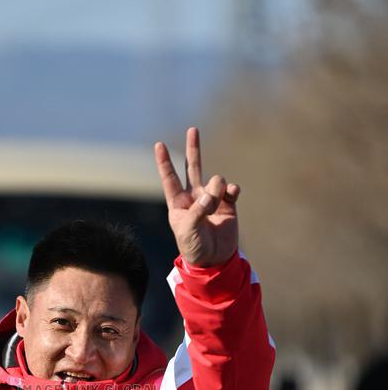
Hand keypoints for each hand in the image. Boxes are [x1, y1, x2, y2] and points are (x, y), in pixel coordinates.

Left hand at [154, 127, 239, 265]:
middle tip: (193, 129)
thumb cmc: (193, 247)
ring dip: (216, 190)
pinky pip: (231, 189)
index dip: (165, 162)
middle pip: (193, 167)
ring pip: (216, 180)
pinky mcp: (228, 204)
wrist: (214, 260)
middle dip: (193, 148)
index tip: (158, 145)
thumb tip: (213, 193)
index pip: (170, 179)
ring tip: (214, 208)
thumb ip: (198, 210)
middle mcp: (194, 197)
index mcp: (178, 203)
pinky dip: (231, 190)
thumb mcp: (188, 231)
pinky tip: (231, 196)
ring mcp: (212, 199)